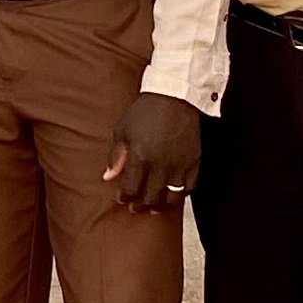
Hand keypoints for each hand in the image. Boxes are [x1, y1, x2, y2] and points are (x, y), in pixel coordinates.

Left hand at [102, 92, 200, 212]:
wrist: (174, 95)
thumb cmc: (146, 110)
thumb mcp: (123, 130)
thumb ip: (117, 156)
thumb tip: (108, 177)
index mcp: (141, 156)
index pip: (131, 189)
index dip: (125, 198)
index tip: (122, 198)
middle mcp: (161, 164)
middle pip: (151, 197)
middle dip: (141, 206)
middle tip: (136, 207)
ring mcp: (180, 163)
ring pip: (172, 197)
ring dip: (162, 205)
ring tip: (156, 206)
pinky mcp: (194, 160)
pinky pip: (190, 186)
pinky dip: (181, 194)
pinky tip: (173, 193)